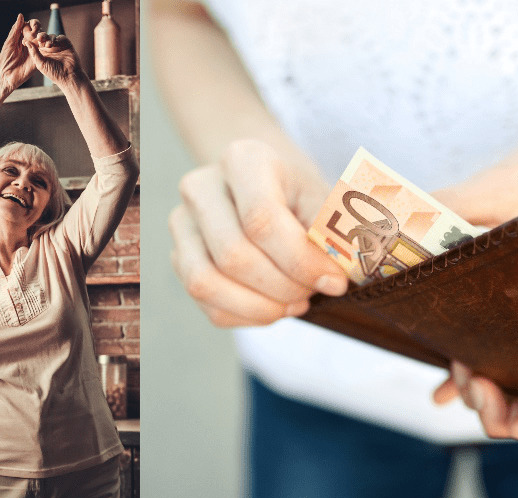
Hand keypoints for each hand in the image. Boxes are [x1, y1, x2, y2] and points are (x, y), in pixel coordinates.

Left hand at [0, 14, 39, 92]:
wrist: (7, 76)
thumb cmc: (5, 59)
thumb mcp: (10, 42)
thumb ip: (16, 29)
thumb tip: (21, 15)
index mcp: (21, 37)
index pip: (30, 26)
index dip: (33, 24)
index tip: (33, 27)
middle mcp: (29, 43)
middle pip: (38, 32)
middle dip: (39, 31)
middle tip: (36, 35)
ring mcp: (35, 51)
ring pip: (43, 41)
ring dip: (44, 39)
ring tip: (41, 41)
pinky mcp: (39, 59)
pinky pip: (45, 52)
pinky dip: (47, 48)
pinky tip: (46, 47)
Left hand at [24, 31, 84, 86]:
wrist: (69, 76)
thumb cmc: (54, 73)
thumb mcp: (40, 64)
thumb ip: (34, 53)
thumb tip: (26, 42)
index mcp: (41, 53)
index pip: (34, 43)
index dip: (30, 40)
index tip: (24, 40)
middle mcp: (49, 48)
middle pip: (42, 38)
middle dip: (40, 36)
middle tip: (38, 38)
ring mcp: (57, 45)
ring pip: (50, 36)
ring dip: (48, 38)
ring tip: (48, 45)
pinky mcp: (66, 44)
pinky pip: (60, 37)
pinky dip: (57, 39)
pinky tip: (54, 44)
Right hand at [169, 139, 348, 326]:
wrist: (266, 188)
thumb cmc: (301, 196)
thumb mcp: (327, 200)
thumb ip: (336, 232)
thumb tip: (338, 272)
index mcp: (241, 160)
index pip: (261, 219)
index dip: (300, 260)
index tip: (334, 281)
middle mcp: (200, 188)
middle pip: (232, 255)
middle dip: (281, 287)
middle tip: (312, 292)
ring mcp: (182, 225)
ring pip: (205, 284)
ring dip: (259, 307)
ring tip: (293, 303)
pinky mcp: (178, 260)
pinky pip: (206, 305)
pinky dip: (247, 317)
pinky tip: (274, 306)